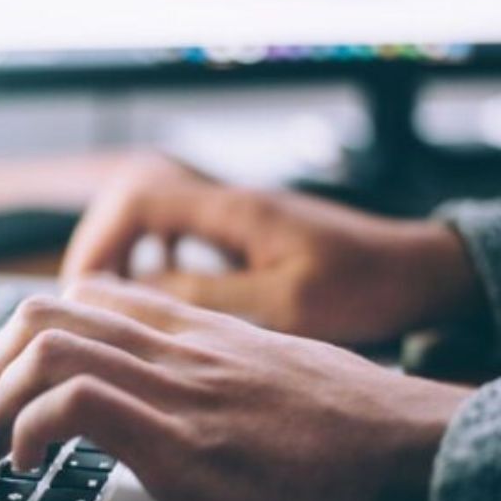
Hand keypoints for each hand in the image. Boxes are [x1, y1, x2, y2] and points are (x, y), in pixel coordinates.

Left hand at [0, 278, 470, 500]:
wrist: (405, 446)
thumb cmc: (342, 417)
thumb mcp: (264, 366)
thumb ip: (206, 363)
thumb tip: (165, 383)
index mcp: (189, 330)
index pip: (84, 295)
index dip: (27, 334)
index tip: (12, 381)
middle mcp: (172, 347)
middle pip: (43, 313)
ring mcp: (174, 389)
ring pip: (45, 347)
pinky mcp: (181, 442)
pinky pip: (75, 404)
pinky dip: (31, 430)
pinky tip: (30, 465)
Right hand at [62, 157, 482, 344]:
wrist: (417, 271)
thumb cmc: (364, 286)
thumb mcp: (286, 304)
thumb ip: (210, 296)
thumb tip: (140, 294)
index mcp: (234, 210)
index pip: (139, 198)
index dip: (100, 238)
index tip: (83, 286)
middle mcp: (229, 202)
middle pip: (135, 196)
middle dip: (102, 242)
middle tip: (87, 294)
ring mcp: (237, 214)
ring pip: (154, 211)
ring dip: (125, 247)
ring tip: (112, 293)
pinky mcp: (246, 231)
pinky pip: (181, 229)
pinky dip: (156, 253)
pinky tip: (159, 287)